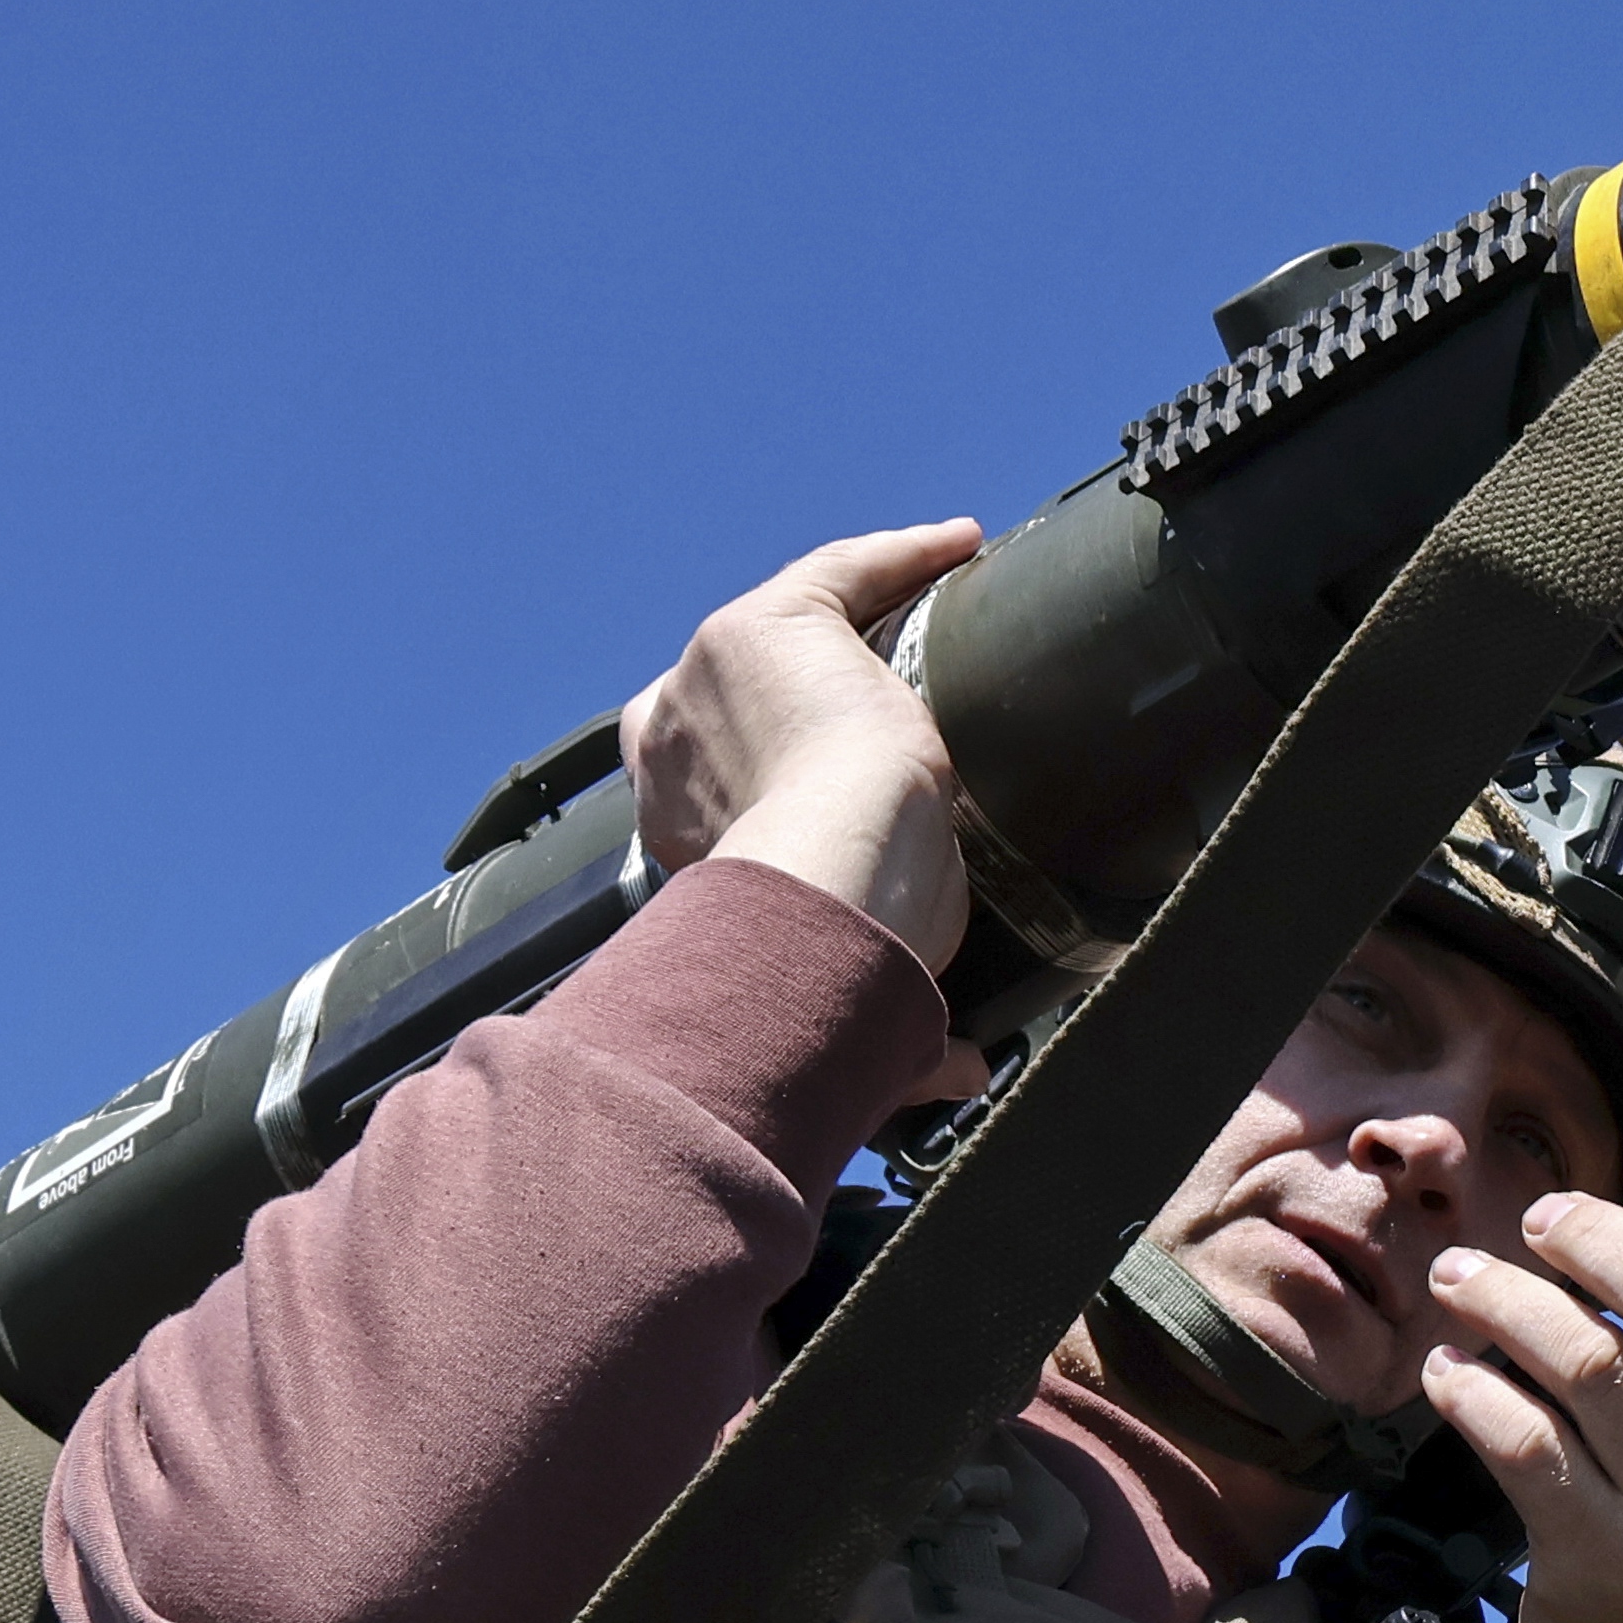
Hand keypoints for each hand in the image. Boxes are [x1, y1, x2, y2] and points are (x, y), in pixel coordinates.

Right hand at [621, 522, 987, 1046]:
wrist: (828, 881)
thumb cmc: (826, 947)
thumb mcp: (850, 974)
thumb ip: (899, 1024)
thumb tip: (955, 1075)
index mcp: (666, 819)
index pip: (714, 781)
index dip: (773, 773)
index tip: (835, 779)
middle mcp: (664, 740)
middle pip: (744, 704)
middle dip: (809, 702)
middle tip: (896, 707)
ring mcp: (707, 676)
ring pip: (800, 635)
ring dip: (867, 625)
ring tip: (942, 623)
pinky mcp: (771, 625)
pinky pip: (840, 572)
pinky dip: (900, 558)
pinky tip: (958, 547)